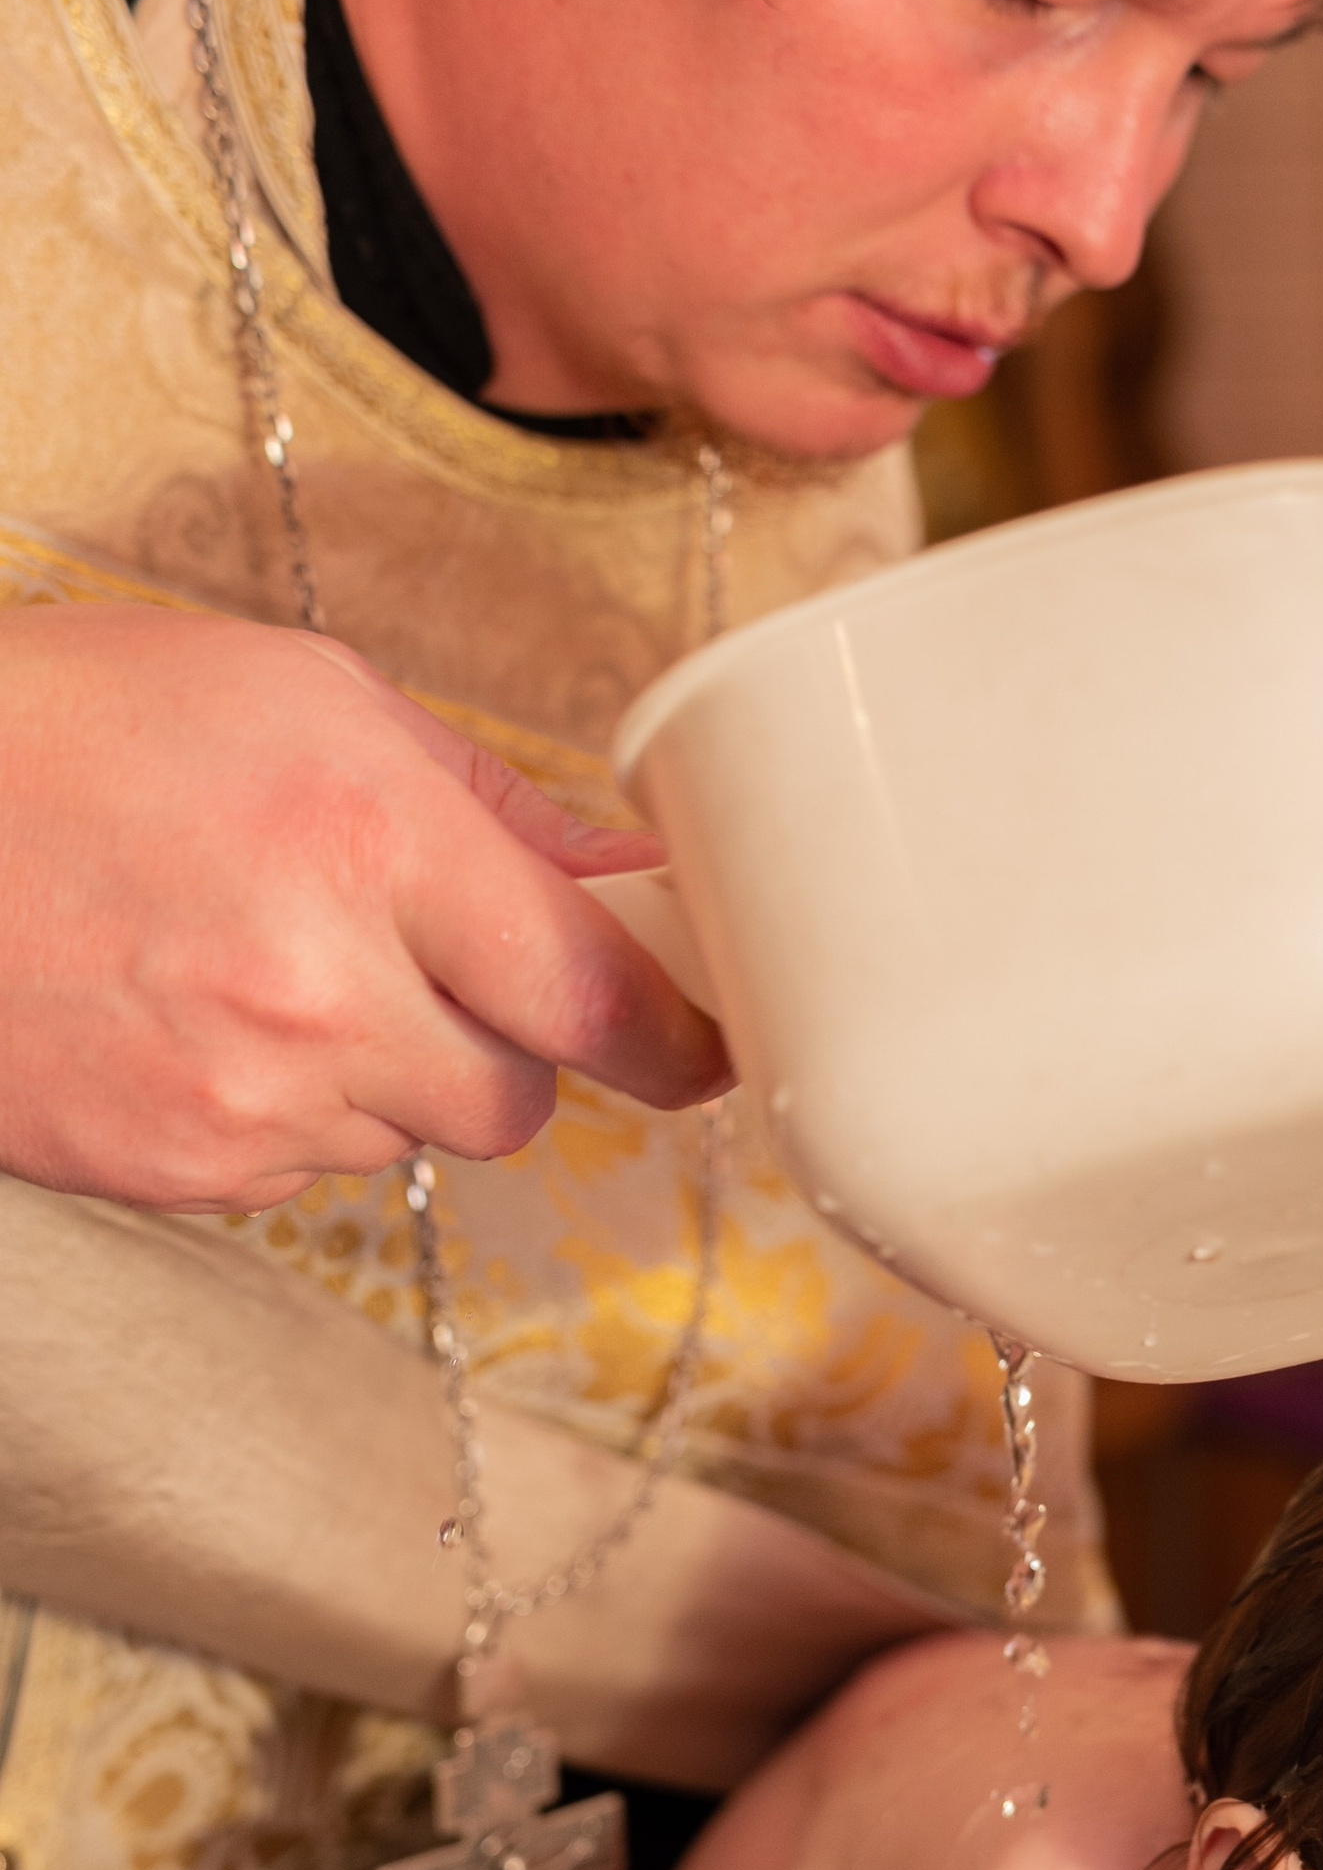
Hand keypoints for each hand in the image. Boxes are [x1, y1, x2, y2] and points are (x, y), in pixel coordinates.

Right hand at [0, 608, 729, 1206]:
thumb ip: (492, 806)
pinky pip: (306, 1171)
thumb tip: (635, 884)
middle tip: (425, 958)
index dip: (680, 1031)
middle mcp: (317, 987)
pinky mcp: (179, 1172)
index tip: (710, 1036)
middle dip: (502, 1040)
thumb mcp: (298, 697)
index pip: (599, 997)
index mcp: (368, 839)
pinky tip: (199, 1018)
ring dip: (385, 1074)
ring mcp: (243, 1099)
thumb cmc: (65, 728)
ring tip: (264, 963)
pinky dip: (285, 1112)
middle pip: (521, 1096)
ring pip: (414, 1137)